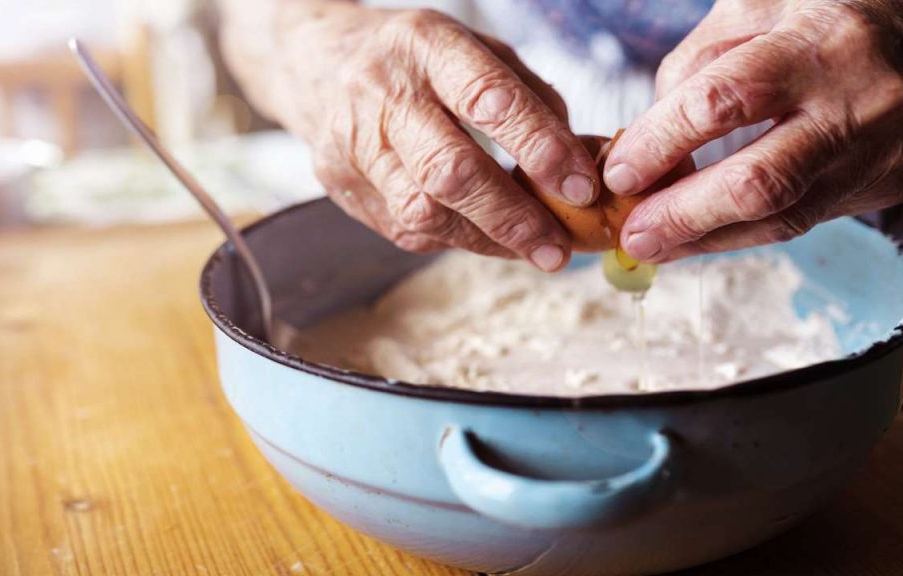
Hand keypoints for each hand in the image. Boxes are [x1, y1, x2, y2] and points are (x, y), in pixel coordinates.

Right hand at [257, 5, 599, 270]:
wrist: (322, 64)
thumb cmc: (421, 62)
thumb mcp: (478, 53)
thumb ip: (531, 100)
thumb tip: (581, 161)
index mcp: (426, 46)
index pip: (488, 100)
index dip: (539, 148)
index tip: (581, 187)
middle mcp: (382, 92)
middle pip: (450, 170)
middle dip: (513, 216)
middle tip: (558, 247)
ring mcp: (353, 143)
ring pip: (424, 211)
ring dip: (488, 239)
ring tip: (534, 249)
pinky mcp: (342, 185)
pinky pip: (408, 229)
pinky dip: (459, 240)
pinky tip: (491, 238)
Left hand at [605, 0, 902, 262]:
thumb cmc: (818, 18)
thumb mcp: (751, 13)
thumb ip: (693, 71)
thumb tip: (643, 150)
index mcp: (816, 42)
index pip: (724, 101)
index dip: (661, 142)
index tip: (619, 174)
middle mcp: (859, 101)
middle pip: (760, 181)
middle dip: (684, 216)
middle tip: (633, 233)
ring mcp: (882, 150)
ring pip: (783, 218)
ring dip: (707, 240)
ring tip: (655, 245)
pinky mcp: (890, 183)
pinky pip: (803, 220)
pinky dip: (744, 232)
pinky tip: (703, 234)